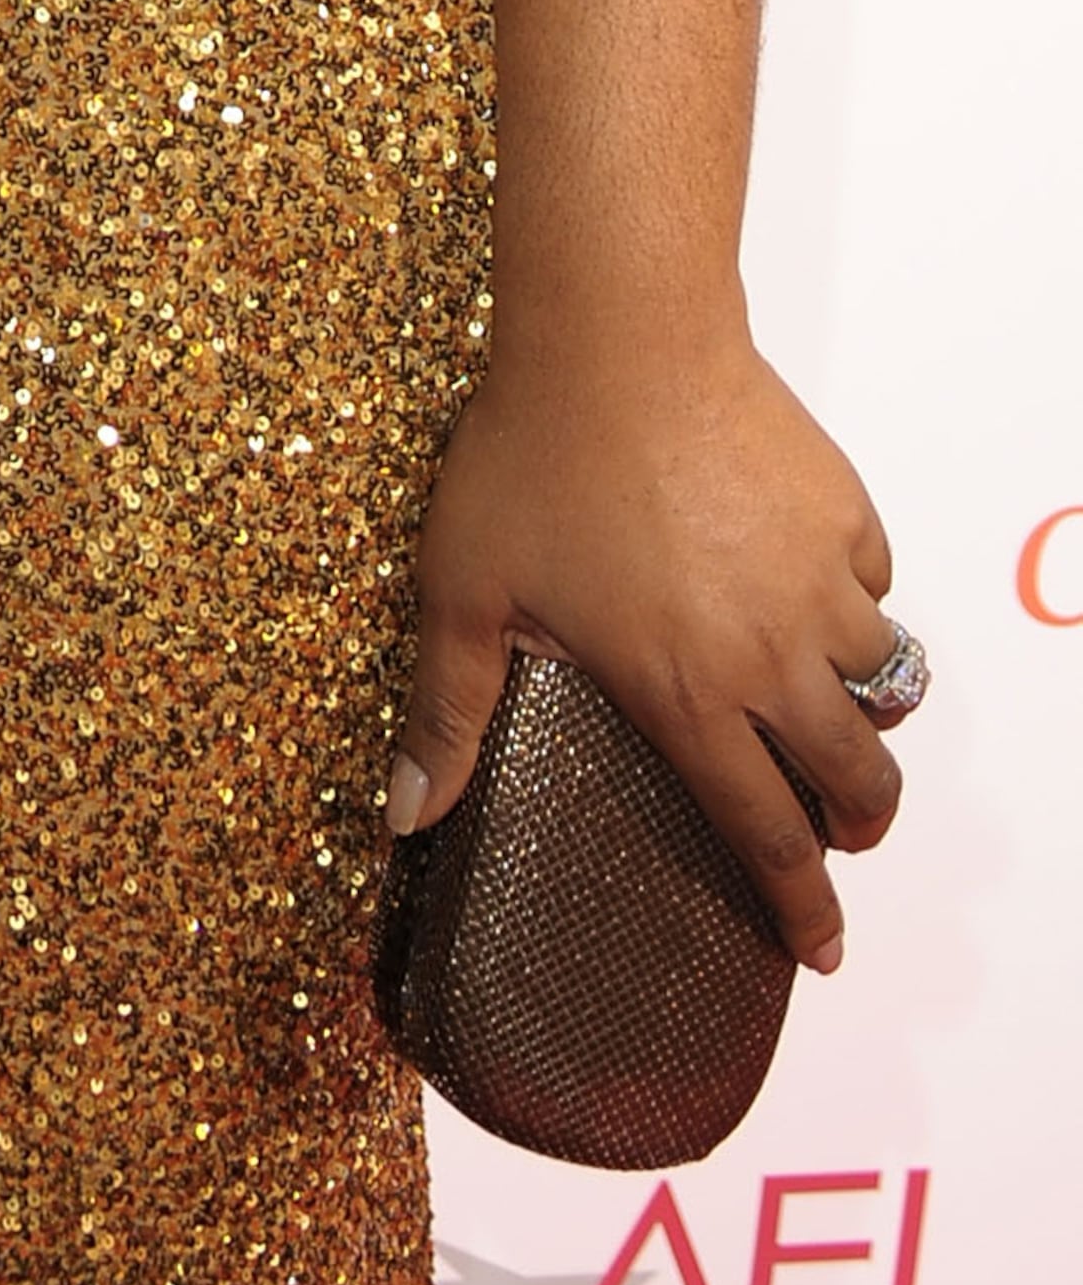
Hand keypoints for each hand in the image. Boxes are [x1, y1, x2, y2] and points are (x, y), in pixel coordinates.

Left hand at [394, 321, 905, 966]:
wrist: (616, 333)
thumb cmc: (531, 456)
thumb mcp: (464, 592)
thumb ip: (446, 712)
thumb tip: (403, 819)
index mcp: (687, 693)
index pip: (766, 835)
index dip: (802, 906)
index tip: (821, 951)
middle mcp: (771, 653)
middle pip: (857, 778)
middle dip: (858, 825)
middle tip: (840, 835)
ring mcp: (817, 579)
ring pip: (881, 682)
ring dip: (863, 715)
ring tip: (831, 719)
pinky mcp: (841, 509)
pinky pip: (873, 581)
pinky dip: (856, 603)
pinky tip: (814, 595)